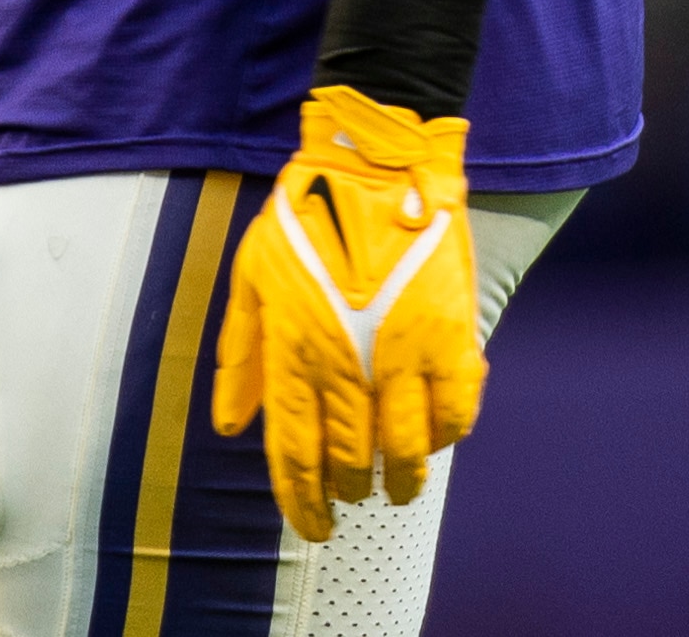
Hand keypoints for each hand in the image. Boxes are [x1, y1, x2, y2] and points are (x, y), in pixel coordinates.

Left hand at [209, 83, 484, 537]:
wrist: (377, 161)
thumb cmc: (306, 215)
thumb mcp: (252, 277)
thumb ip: (241, 356)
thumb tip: (231, 424)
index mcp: (295, 353)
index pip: (295, 456)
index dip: (303, 502)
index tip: (312, 527)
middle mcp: (349, 365)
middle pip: (351, 461)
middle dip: (349, 490)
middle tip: (351, 497)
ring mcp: (405, 354)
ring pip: (407, 451)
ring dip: (401, 480)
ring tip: (397, 487)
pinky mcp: (452, 336)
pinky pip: (457, 411)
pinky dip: (448, 436)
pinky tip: (437, 439)